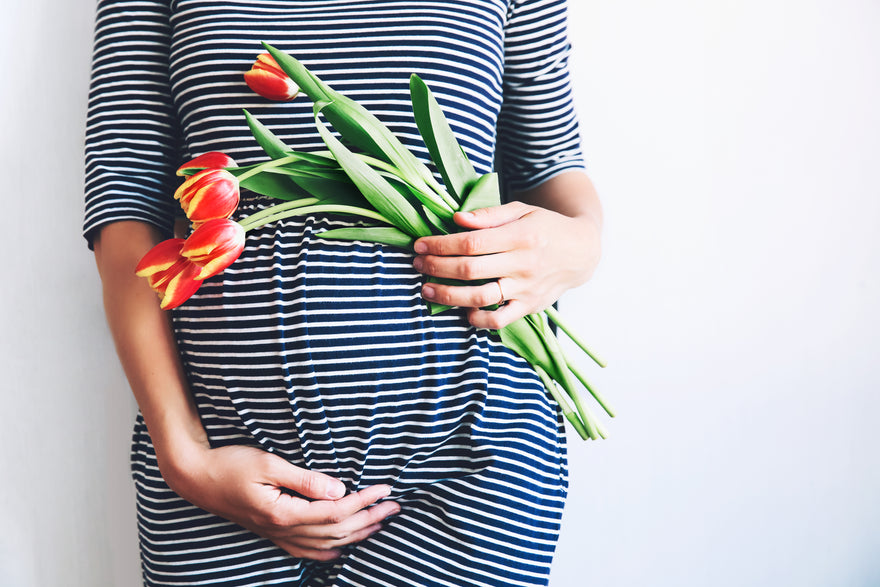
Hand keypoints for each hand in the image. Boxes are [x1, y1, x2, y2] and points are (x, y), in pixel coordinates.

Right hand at [160, 443, 399, 560]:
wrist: (196, 478)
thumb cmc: (230, 464)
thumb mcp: (269, 464)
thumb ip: (305, 479)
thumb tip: (339, 489)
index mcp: (284, 513)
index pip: (336, 512)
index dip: (364, 501)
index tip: (385, 487)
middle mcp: (283, 530)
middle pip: (337, 531)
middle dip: (370, 518)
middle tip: (395, 506)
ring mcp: (276, 535)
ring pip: (325, 543)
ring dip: (356, 534)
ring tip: (380, 522)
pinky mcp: (271, 533)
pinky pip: (305, 551)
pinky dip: (328, 551)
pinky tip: (341, 548)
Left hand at [413, 200, 600, 328]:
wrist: (582, 252)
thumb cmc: (545, 227)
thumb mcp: (521, 211)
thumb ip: (489, 216)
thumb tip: (457, 220)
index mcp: (520, 236)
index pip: (471, 243)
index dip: (440, 244)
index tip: (419, 244)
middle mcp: (524, 265)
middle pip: (470, 270)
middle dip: (436, 267)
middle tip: (417, 264)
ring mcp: (526, 289)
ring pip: (480, 297)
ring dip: (448, 295)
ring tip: (426, 289)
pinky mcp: (530, 307)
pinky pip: (500, 321)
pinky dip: (478, 320)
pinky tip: (462, 311)